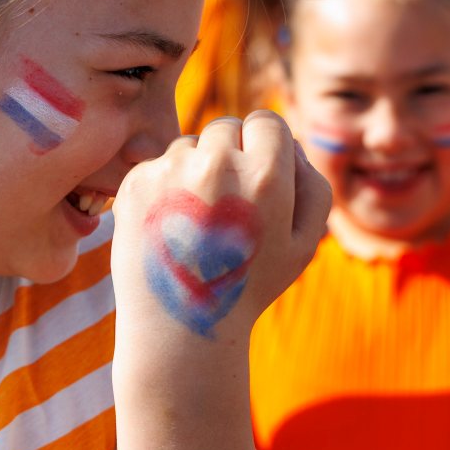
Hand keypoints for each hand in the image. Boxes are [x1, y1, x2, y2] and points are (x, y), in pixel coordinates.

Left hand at [111, 110, 329, 449]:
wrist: (181, 327)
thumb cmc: (249, 284)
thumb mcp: (304, 244)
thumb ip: (313, 184)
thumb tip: (290, 143)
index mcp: (265, 174)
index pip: (265, 121)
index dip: (264, 148)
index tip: (257, 177)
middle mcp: (217, 164)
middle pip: (226, 128)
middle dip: (231, 155)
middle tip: (227, 204)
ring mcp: (171, 172)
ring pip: (190, 146)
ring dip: (196, 171)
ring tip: (198, 224)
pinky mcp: (136, 183)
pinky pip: (158, 165)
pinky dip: (165, 188)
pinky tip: (172, 228)